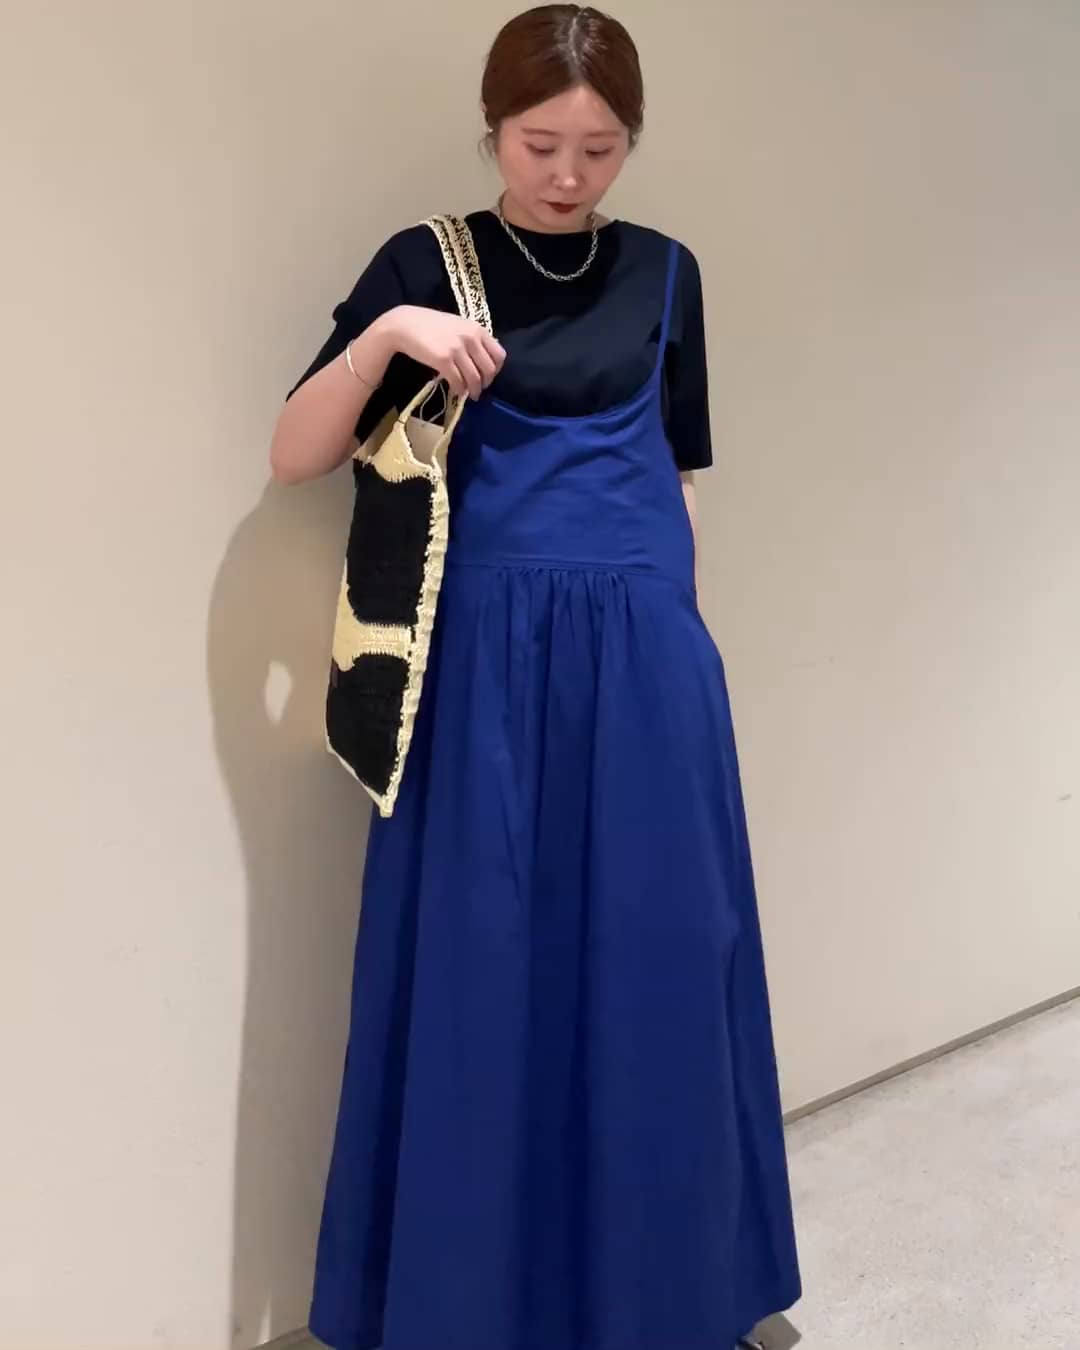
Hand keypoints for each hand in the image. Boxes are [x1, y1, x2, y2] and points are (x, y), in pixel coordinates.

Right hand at [380, 305, 505, 399]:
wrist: (405, 325)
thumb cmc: (430, 325)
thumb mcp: (458, 325)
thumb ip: (472, 338)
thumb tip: (484, 357)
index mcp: (477, 329)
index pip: (499, 355)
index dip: (496, 370)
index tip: (488, 376)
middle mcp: (470, 338)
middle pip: (489, 370)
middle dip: (485, 384)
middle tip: (478, 389)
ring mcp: (457, 349)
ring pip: (475, 378)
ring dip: (473, 390)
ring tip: (469, 394)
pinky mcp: (444, 360)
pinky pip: (458, 381)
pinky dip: (459, 390)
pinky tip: (456, 391)